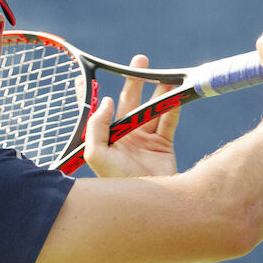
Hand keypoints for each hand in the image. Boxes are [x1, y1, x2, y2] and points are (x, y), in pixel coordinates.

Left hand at [84, 55, 179, 176]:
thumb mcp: (96, 154)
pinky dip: (173, 108)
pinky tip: (175, 95)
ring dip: (159, 91)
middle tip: (140, 60)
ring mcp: (145, 140)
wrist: (146, 202)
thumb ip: (97, 126)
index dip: (92, 94)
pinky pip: (169, 121)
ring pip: (153, 109)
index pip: (98, 112)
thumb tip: (106, 101)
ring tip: (165, 75)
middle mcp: (125, 135)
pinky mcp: (164, 145)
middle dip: (134, 81)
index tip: (87, 76)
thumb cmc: (115, 180)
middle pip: (129, 102)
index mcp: (107, 137)